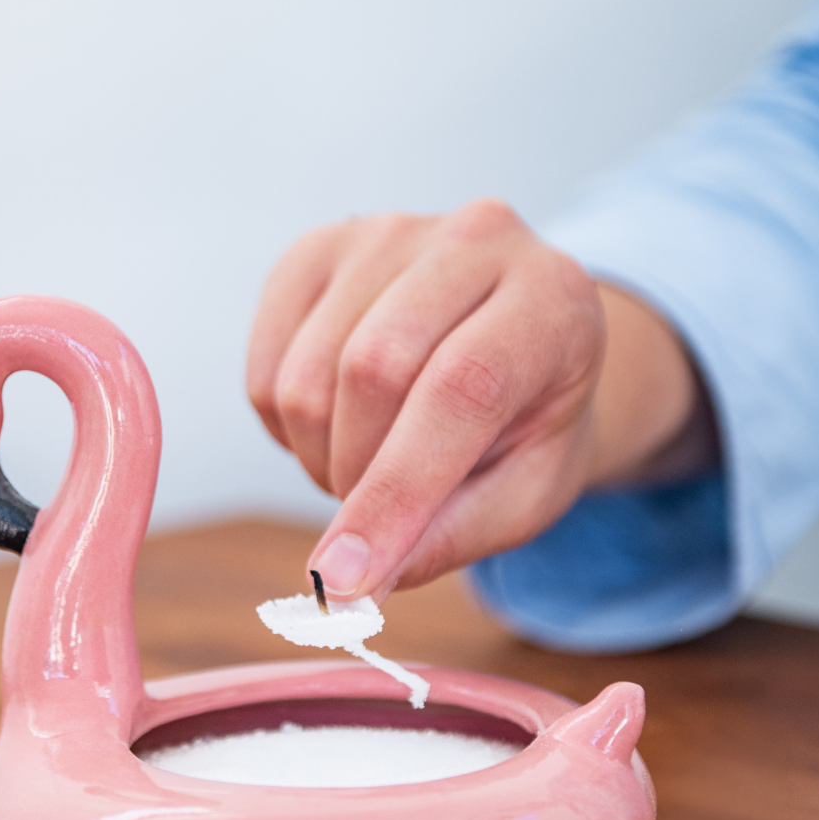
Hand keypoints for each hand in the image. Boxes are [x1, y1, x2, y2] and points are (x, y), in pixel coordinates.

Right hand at [247, 200, 712, 601]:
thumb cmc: (528, 428)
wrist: (519, 347)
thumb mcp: (526, 496)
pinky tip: (338, 425)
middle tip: (383, 517)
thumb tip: (354, 586)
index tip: (345, 582)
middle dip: (358, 478)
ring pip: (307, 378)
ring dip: (321, 459)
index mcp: (553, 298)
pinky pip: (266, 370)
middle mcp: (474, 238)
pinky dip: (287, 431)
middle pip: (372, 369)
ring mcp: (389, 232)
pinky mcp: (321, 250)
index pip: (461, 389)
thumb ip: (449, 538)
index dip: (396, 492)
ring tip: (371, 464)